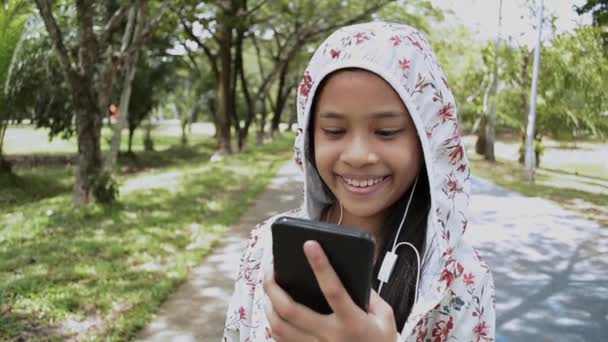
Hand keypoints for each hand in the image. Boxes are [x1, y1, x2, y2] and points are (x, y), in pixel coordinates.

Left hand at [263, 240, 397, 341]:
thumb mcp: (385, 318)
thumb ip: (369, 295)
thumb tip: (350, 272)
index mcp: (353, 323)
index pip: (333, 290)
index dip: (321, 266)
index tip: (309, 244)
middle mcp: (330, 337)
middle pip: (291, 310)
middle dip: (274, 286)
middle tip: (270, 268)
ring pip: (279, 326)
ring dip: (268, 304)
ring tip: (270, 287)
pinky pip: (280, 340)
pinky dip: (273, 323)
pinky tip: (274, 309)